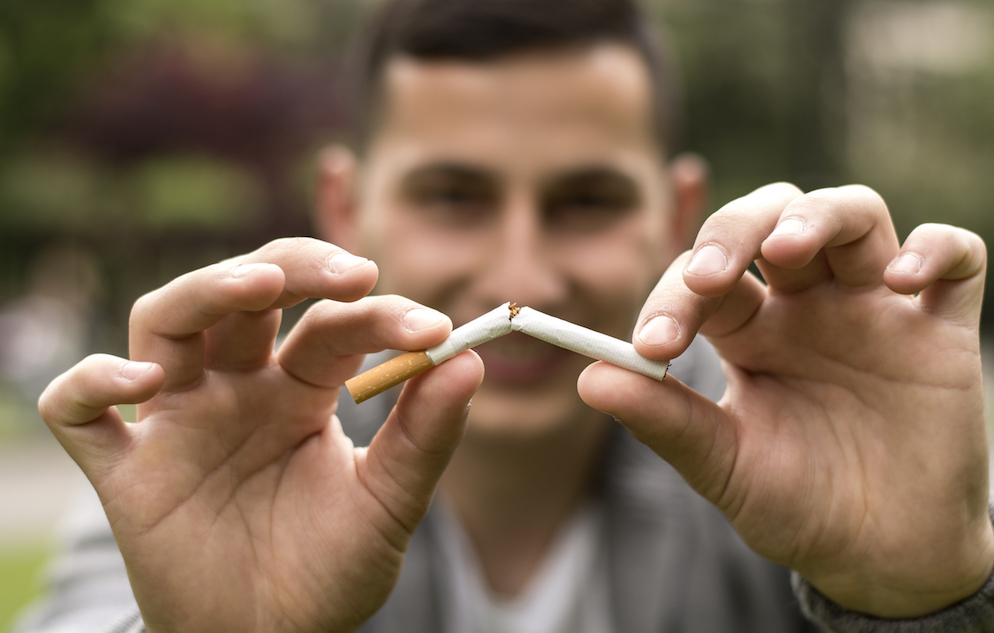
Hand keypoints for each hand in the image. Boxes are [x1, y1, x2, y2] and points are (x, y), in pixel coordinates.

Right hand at [38, 238, 483, 632]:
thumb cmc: (328, 569)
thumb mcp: (388, 504)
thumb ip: (424, 436)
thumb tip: (470, 359)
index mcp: (299, 390)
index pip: (332, 324)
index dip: (380, 315)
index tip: (434, 329)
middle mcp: (235, 390)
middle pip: (245, 293)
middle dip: (296, 266)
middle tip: (352, 273)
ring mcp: (177, 422)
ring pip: (166, 322)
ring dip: (206, 289)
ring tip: (261, 283)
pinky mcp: (126, 471)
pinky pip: (79, 411)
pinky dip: (93, 382)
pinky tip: (143, 382)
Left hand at [578, 184, 993, 616]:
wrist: (878, 555)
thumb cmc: (795, 504)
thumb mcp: (724, 465)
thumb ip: (664, 420)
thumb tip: (589, 380)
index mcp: (748, 330)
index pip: (705, 278)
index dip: (675, 296)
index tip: (653, 345)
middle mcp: (807, 305)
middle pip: (771, 217)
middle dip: (736, 229)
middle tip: (711, 275)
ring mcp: (875, 308)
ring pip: (854, 214)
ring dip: (819, 215)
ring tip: (789, 248)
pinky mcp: (942, 329)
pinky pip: (957, 258)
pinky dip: (935, 249)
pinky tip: (903, 278)